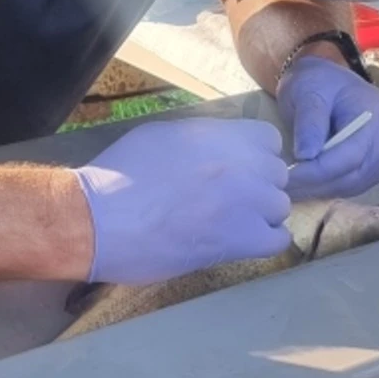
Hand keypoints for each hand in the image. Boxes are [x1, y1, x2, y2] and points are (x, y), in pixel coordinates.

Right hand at [73, 119, 291, 284]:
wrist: (99, 219)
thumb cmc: (119, 176)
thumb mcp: (161, 136)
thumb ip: (201, 139)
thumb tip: (217, 149)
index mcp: (221, 134)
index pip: (270, 140)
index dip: (257, 157)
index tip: (240, 170)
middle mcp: (242, 163)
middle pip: (277, 175)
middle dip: (258, 187)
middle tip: (228, 201)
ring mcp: (246, 202)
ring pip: (279, 207)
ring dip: (259, 216)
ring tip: (228, 225)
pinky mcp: (241, 239)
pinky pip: (277, 240)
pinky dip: (263, 242)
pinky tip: (240, 243)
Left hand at [279, 56, 378, 200]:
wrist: (327, 81)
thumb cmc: (316, 81)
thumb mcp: (308, 92)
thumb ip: (309, 122)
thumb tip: (306, 156)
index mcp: (375, 113)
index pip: (350, 155)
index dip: (318, 171)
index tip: (287, 177)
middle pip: (355, 173)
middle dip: (316, 184)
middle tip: (282, 188)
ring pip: (354, 184)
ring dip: (321, 190)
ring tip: (291, 188)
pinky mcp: (376, 166)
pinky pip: (354, 184)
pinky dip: (329, 188)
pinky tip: (306, 186)